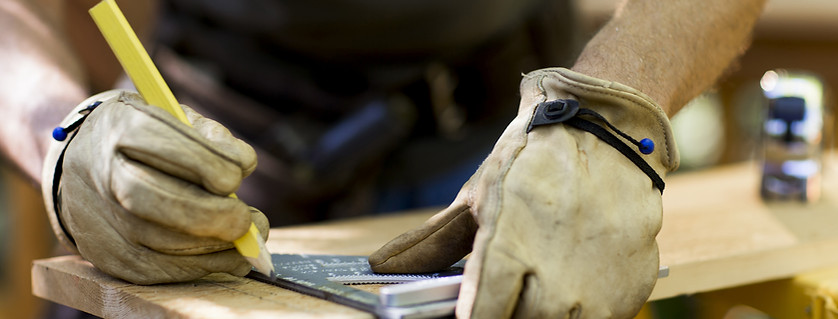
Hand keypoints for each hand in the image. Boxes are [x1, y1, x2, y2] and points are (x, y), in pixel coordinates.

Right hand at [42, 90, 268, 283]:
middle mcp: (105, 175)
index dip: (209, 162)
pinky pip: (161, 271)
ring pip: (163, 244)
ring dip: (217, 247)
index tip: (239, 171)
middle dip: (213, 214)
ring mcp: (103, 221)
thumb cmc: (142, 141)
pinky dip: (203, 266)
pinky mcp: (110, 257)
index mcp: (120, 128)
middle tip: (248, 220)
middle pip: (158, 201)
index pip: (165, 145)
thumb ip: (209, 134)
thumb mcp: (170, 116)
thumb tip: (243, 162)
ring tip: (248, 238)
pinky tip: (229, 256)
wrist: (78, 168)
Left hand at [369, 68, 678, 317]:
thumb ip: (433, 242)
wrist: (608, 131)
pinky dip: (578, 311)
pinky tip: (569, 286)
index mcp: (507, 250)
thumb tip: (382, 266)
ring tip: (535, 284)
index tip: (468, 309)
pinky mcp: (631, 291)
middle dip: (506, 312)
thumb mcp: (478, 194)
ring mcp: (597, 289)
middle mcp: (554, 279)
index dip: (472, 316)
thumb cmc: (535, 158)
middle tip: (503, 292)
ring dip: (541, 313)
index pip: (480, 317)